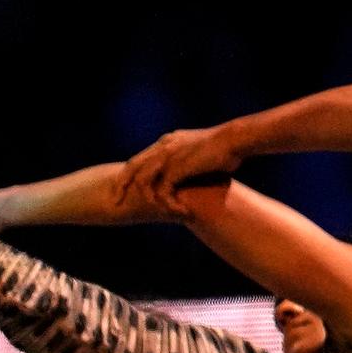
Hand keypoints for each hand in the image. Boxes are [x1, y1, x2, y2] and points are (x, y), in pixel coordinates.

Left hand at [125, 125, 241, 203]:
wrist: (235, 140)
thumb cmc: (227, 148)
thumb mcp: (202, 153)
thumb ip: (191, 161)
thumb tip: (193, 175)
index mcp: (167, 141)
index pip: (140, 158)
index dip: (130, 174)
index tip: (124, 188)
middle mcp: (163, 146)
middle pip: (133, 166)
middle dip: (122, 185)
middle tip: (116, 202)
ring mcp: (169, 155)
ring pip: (144, 180)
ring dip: (147, 199)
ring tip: (157, 213)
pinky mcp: (177, 167)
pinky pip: (163, 190)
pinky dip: (169, 203)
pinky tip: (181, 212)